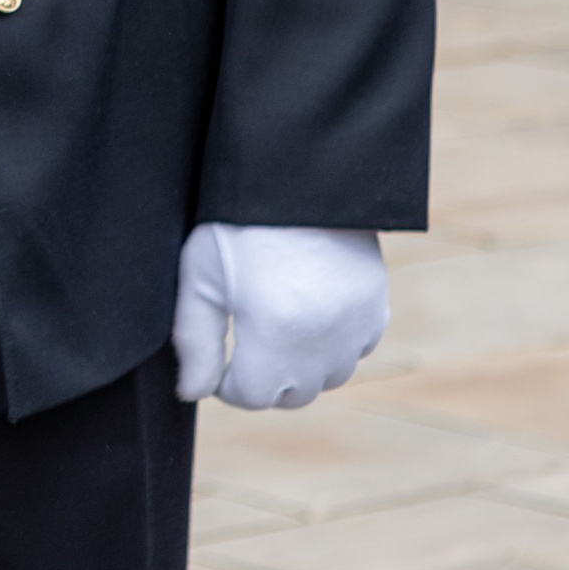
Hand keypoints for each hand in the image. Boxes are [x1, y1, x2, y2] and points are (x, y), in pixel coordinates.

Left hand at [173, 225, 387, 411]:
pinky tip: (314, 312)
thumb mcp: (201, 275)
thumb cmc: (240, 221)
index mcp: (272, 333)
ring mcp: (355, 325)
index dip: (226, 382)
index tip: (218, 359)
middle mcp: (320, 340)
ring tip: (278, 327)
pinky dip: (337, 344)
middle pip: (292, 394)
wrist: (299, 173)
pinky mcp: (377, 306)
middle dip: (265, 378)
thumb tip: (191, 392)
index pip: (251, 396)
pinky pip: (359, 348)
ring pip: (328, 377)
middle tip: (246, 341)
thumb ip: (194, 340)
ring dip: (303, 366)